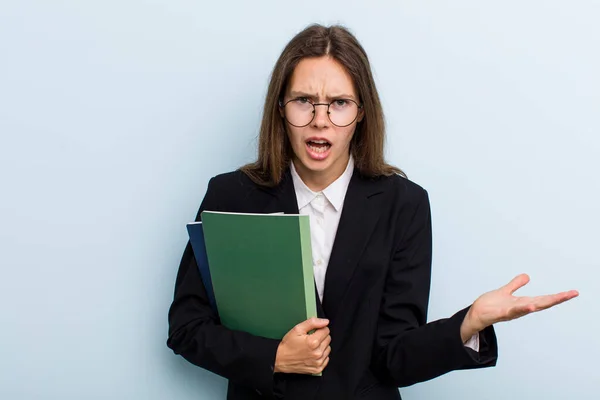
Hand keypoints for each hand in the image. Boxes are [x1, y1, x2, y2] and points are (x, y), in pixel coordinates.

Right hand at [274, 317, 330, 374]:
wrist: (281, 360)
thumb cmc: (288, 345)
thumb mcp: (297, 329)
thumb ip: (312, 322)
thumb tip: (325, 321)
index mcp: (313, 342)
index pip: (326, 330)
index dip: (319, 329)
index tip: (313, 331)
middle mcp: (317, 353)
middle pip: (328, 339)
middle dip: (321, 337)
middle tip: (310, 338)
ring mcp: (318, 362)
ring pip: (328, 348)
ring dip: (322, 346)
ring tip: (311, 347)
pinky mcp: (318, 368)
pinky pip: (326, 358)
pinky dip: (321, 355)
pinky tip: (313, 354)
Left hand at [460, 273, 578, 340]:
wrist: (476, 314)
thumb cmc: (490, 305)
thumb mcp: (505, 291)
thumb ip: (515, 284)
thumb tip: (527, 276)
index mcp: (523, 302)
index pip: (544, 299)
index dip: (558, 296)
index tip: (572, 292)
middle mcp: (521, 308)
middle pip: (542, 302)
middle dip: (557, 299)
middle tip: (572, 294)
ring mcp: (512, 311)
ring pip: (530, 307)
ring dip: (541, 303)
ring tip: (555, 298)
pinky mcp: (501, 313)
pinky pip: (513, 311)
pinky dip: (522, 309)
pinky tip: (530, 306)